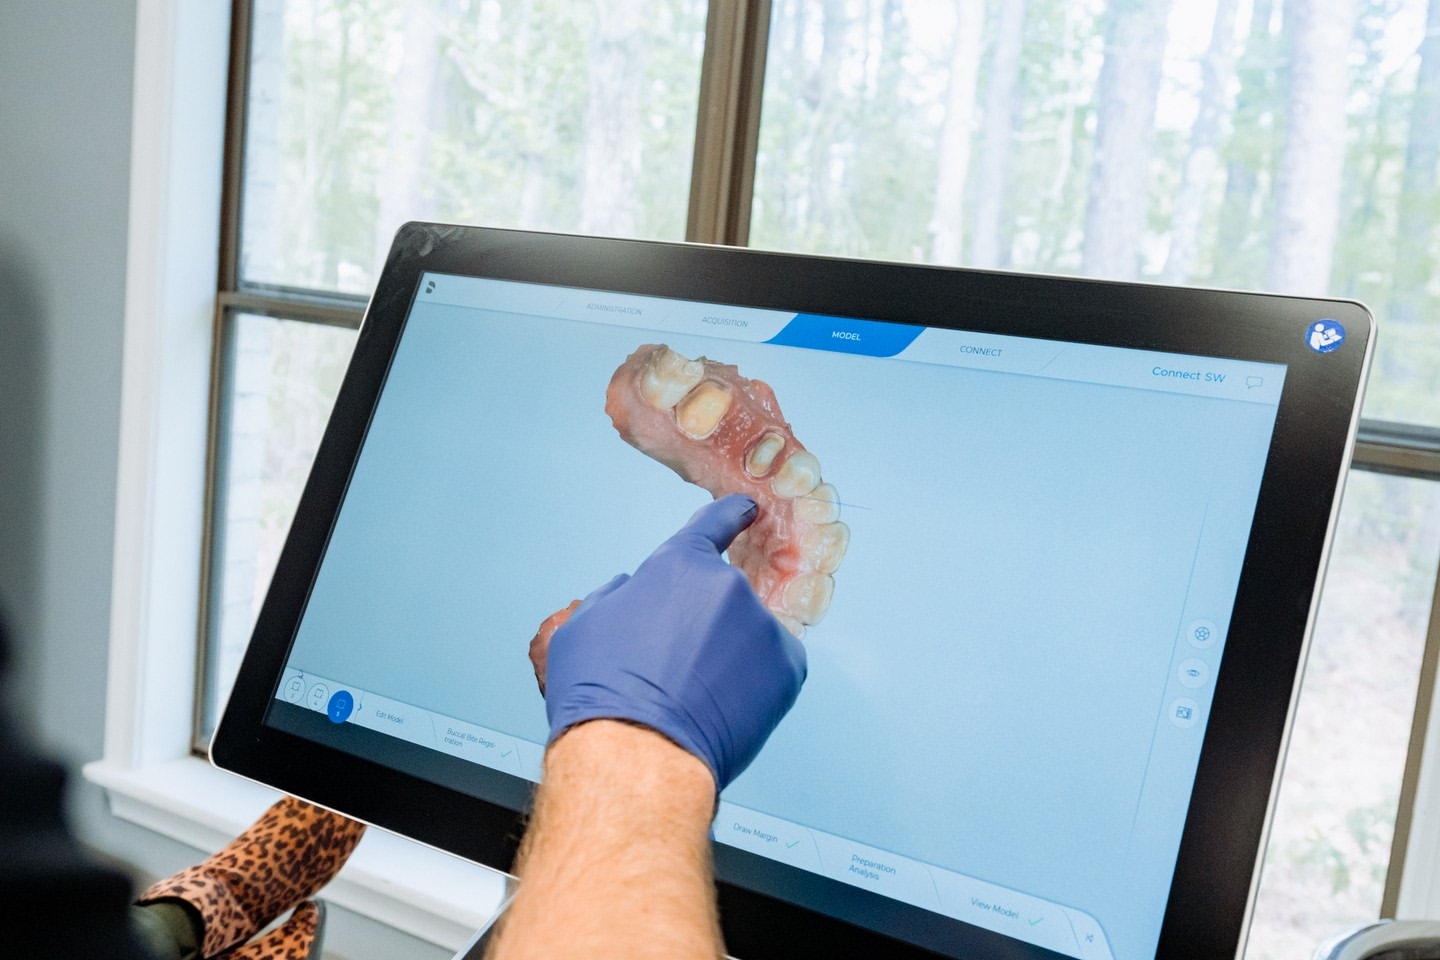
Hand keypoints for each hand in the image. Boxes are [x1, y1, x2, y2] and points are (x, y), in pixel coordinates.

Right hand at [539, 495, 806, 788]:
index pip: (713, 525)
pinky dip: (753, 685)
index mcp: (679, 567)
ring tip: (693, 697)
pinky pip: (772, 669)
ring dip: (729, 658)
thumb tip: (630, 591)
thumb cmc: (601, 696)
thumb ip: (615, 597)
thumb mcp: (582, 627)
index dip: (728, 516)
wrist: (638, 757)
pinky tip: (722, 707)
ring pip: (748, 637)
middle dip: (704, 628)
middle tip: (674, 671)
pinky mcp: (788, 668)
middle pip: (722, 599)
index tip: (745, 511)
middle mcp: (727, 586)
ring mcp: (762, 626)